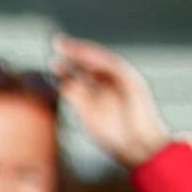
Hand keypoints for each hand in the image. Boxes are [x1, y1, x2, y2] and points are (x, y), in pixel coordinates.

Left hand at [52, 36, 170, 168]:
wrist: (140, 149)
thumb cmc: (116, 137)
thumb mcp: (88, 115)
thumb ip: (76, 98)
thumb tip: (61, 82)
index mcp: (102, 91)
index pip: (83, 73)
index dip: (68, 67)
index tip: (51, 64)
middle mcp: (112, 82)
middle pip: (91, 62)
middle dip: (74, 52)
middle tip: (57, 43)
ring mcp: (124, 80)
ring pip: (101, 60)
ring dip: (84, 51)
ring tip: (68, 45)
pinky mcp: (133, 81)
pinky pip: (114, 66)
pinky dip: (98, 59)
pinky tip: (84, 54)